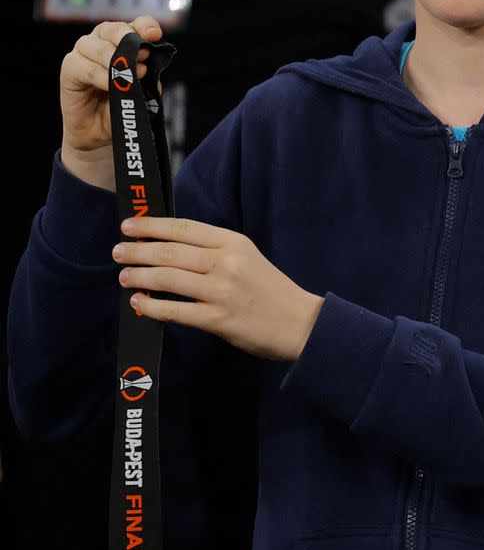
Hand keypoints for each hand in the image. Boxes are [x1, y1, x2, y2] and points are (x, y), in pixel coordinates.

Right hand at [60, 15, 162, 188]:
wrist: (98, 133)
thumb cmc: (119, 108)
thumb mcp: (140, 93)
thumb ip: (146, 79)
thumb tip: (149, 69)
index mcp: (122, 42)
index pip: (135, 25)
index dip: (144, 26)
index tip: (154, 34)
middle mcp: (101, 41)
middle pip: (114, 29)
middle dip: (129, 40)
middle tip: (143, 57)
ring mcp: (83, 52)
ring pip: (98, 46)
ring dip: (116, 59)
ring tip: (132, 75)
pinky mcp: (69, 67)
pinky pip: (86, 67)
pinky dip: (101, 75)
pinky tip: (111, 85)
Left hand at [113, 216, 323, 360]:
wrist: (300, 323)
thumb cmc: (270, 290)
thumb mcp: (247, 257)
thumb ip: (214, 250)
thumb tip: (170, 248)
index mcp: (234, 243)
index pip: (184, 228)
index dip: (153, 226)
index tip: (130, 226)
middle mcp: (226, 263)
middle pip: (172, 251)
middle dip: (139, 250)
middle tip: (118, 251)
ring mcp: (221, 292)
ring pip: (169, 279)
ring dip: (140, 276)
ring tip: (123, 275)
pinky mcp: (218, 320)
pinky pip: (176, 311)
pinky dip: (153, 306)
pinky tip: (139, 303)